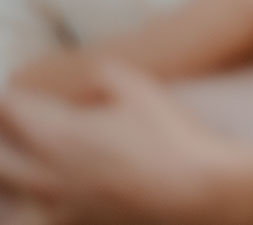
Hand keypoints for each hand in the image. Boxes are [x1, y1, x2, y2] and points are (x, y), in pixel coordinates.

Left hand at [0, 64, 227, 224]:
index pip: (15, 111)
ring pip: (15, 207)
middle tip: (14, 129)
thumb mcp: (141, 88)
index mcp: (61, 134)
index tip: (13, 95)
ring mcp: (66, 204)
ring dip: (14, 184)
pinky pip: (47, 221)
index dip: (11, 100)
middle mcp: (52, 173)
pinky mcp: (85, 224)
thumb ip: (104, 76)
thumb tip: (88, 82)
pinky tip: (53, 205)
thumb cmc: (171, 135)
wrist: (199, 189)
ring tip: (25, 174)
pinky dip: (40, 213)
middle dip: (4, 141)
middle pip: (3, 162)